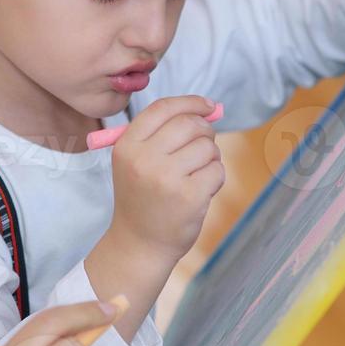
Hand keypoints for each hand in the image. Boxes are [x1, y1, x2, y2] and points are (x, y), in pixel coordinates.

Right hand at [107, 95, 224, 258]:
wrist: (139, 243)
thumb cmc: (143, 197)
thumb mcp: (135, 161)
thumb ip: (163, 133)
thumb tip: (209, 109)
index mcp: (127, 145)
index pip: (162, 108)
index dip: (189, 102)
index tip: (208, 106)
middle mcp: (144, 158)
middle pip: (189, 124)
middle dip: (205, 131)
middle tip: (204, 146)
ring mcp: (166, 177)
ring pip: (207, 147)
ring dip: (210, 157)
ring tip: (197, 174)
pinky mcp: (190, 196)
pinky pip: (217, 170)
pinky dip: (215, 177)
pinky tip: (201, 190)